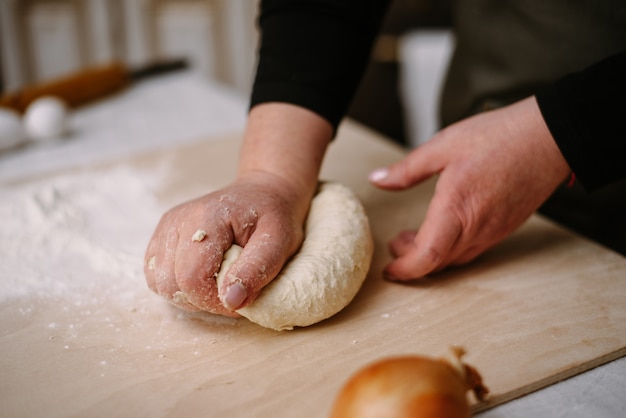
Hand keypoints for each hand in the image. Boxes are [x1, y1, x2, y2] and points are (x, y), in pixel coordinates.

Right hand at [144, 173, 306, 314]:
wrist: (262, 194)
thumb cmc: (274, 216)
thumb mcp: (279, 242)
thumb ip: (256, 270)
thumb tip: (232, 300)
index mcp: (205, 217)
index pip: (192, 279)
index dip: (216, 300)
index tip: (243, 296)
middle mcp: (177, 220)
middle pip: (170, 284)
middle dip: (202, 300)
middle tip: (232, 290)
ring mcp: (165, 228)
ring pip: (159, 283)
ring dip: (189, 295)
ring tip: (218, 282)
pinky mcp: (161, 238)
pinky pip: (156, 276)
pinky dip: (178, 287)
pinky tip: (203, 277)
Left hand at [369, 96, 570, 279]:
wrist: (550, 137)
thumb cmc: (500, 137)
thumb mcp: (443, 146)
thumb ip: (407, 169)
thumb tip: (378, 179)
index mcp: (456, 209)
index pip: (427, 256)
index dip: (405, 269)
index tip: (389, 269)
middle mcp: (477, 228)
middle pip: (439, 262)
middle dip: (412, 260)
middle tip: (397, 243)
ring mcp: (494, 231)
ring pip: (456, 258)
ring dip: (432, 254)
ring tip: (414, 237)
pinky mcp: (505, 228)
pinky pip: (474, 249)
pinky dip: (452, 248)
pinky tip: (445, 229)